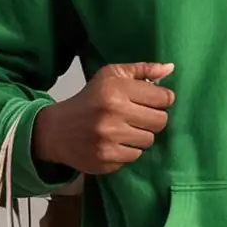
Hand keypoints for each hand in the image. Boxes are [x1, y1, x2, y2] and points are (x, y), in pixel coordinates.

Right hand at [32, 61, 175, 175]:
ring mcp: (109, 139)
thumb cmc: (89, 99)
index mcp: (116, 90)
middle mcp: (114, 113)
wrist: (56, 130)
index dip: (162, 99)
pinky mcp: (106, 159)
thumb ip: (142, 70)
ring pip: (149, 140)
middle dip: (153, 118)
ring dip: (140, 135)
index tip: (153, 101)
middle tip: (138, 116)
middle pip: (160, 121)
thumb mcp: (111, 76)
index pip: (163, 98)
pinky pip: (135, 156)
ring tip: (124, 129)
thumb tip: (170, 68)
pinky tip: (115, 142)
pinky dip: (128, 150)